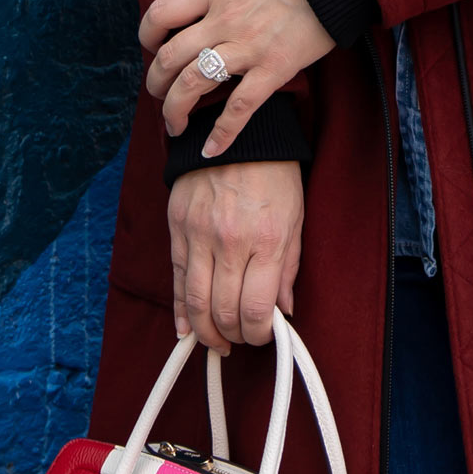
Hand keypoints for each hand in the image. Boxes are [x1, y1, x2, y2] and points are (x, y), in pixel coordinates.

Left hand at [140, 0, 333, 156]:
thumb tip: (202, 16)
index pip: (160, 13)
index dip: (146, 35)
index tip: (151, 48)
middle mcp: (224, 19)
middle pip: (169, 56)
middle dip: (155, 84)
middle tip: (159, 96)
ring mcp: (248, 45)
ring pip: (192, 83)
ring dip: (174, 110)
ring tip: (174, 125)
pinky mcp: (274, 67)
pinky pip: (239, 106)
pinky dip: (221, 133)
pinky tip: (211, 150)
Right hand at [170, 158, 303, 348]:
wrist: (239, 133)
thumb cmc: (275, 174)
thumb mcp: (296, 217)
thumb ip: (289, 267)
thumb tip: (284, 311)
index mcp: (267, 239)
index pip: (257, 309)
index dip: (260, 334)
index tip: (264, 335)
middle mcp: (231, 241)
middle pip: (224, 312)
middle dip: (234, 336)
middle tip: (241, 339)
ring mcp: (199, 235)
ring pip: (196, 302)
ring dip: (206, 332)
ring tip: (217, 340)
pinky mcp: (178, 227)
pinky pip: (176, 279)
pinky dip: (181, 310)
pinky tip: (186, 329)